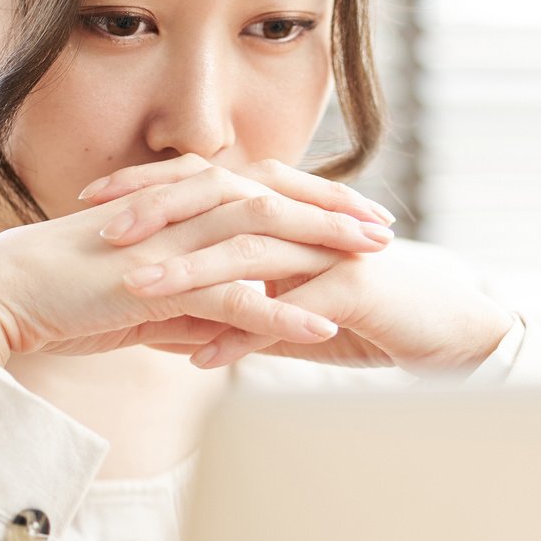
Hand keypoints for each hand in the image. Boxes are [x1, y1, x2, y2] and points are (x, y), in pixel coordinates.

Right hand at [0, 155, 396, 366]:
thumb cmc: (59, 298)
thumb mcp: (140, 301)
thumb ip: (186, 306)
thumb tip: (222, 329)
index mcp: (174, 209)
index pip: (257, 192)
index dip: (310, 200)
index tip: (356, 213)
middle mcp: (178, 215)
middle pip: (273, 200)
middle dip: (334, 212)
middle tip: (385, 225)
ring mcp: (171, 246)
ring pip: (264, 239)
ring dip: (324, 249)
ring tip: (376, 262)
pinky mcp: (158, 285)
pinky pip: (233, 299)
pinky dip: (282, 313)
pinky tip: (324, 327)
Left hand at [82, 159, 516, 376]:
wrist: (450, 330)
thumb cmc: (370, 316)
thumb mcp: (292, 310)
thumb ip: (239, 311)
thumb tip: (174, 330)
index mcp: (286, 211)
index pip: (208, 182)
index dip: (149, 187)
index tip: (90, 203)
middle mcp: (305, 218)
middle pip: (222, 199)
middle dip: (158, 212)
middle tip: (101, 233)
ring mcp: (332, 250)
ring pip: (250, 248)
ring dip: (190, 270)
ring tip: (136, 292)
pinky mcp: (356, 287)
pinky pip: (291, 306)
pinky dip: (244, 332)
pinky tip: (203, 357)